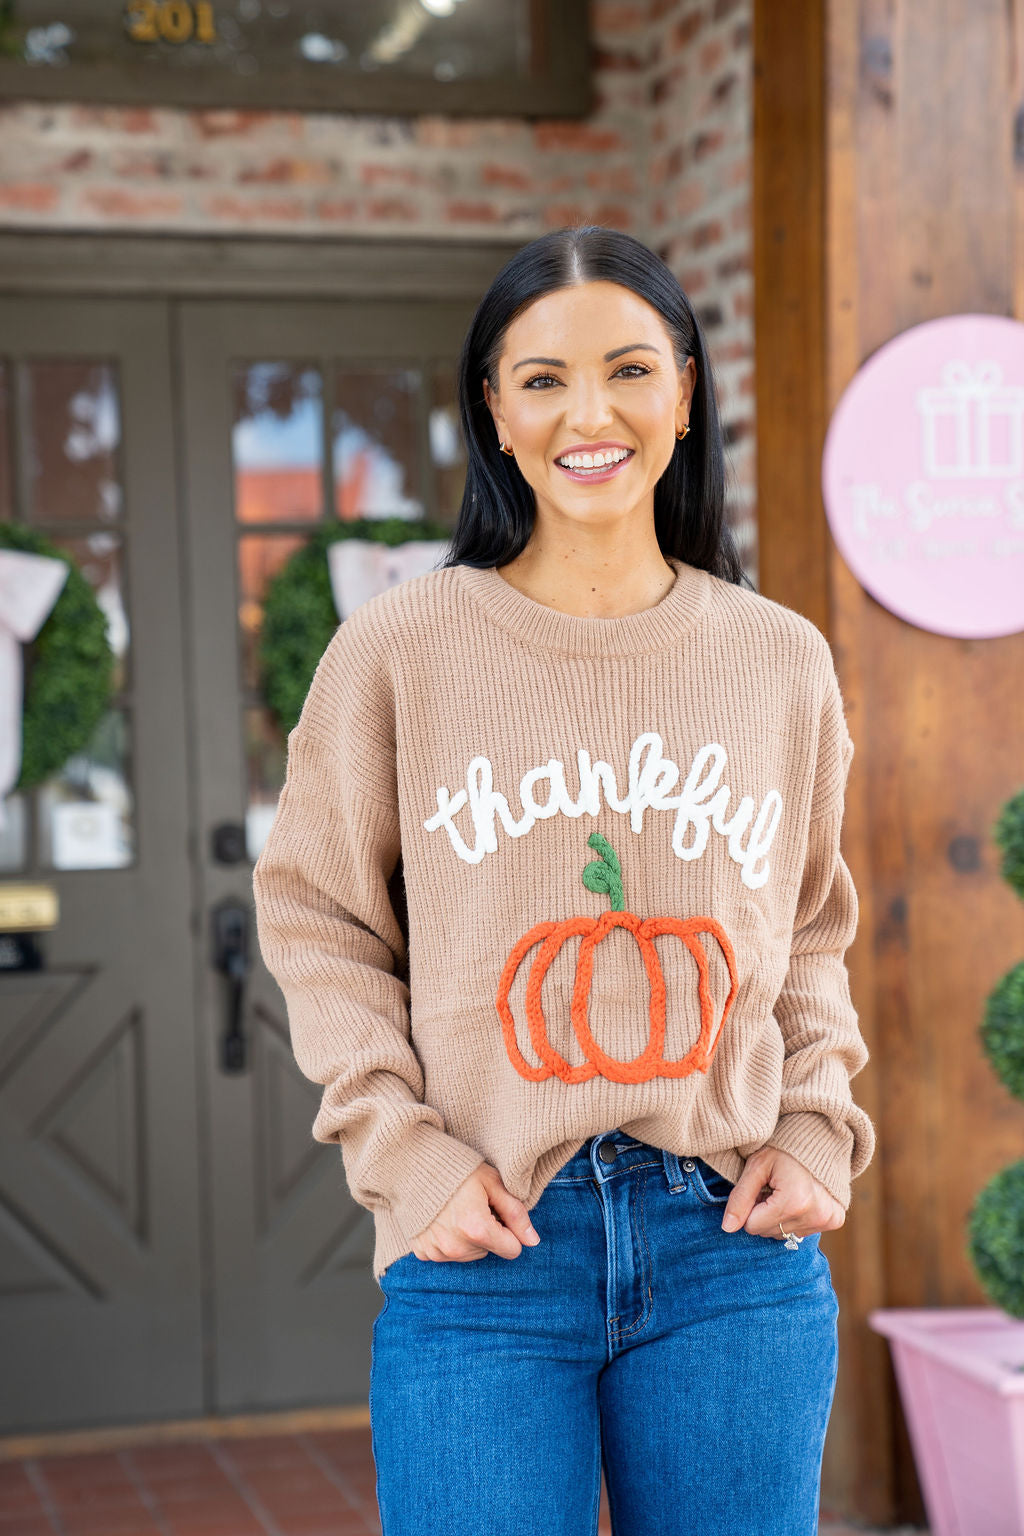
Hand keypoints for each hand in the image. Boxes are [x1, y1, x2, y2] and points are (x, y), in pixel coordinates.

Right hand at [410, 1162, 541, 1261]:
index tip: (496, 1209)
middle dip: (487, 1232)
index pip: (512, 1249)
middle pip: (490, 1251)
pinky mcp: (423, 1252)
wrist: (412, 1164)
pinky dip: (449, 1240)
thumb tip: (533, 1241)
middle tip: (474, 1205)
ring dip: (469, 1237)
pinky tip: (442, 1218)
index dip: (509, 1229)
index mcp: (477, 1230)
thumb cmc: (457, 1169)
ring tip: (457, 1209)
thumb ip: (516, 1213)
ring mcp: (437, 1251)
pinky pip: (448, 1254)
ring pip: (470, 1254)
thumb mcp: (493, 1183)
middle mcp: (456, 1247)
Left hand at [719, 1146, 845, 1239]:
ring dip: (779, 1217)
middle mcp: (815, 1215)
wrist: (818, 1138)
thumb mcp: (757, 1167)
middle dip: (764, 1214)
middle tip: (772, 1189)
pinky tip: (800, 1198)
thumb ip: (740, 1197)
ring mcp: (827, 1219)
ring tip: (786, 1192)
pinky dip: (796, 1217)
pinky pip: (802, 1231)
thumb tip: (727, 1228)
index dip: (750, 1207)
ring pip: (784, 1234)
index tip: (759, 1189)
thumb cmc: (783, 1150)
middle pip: (768, 1233)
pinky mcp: (835, 1220)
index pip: (753, 1226)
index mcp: (794, 1202)